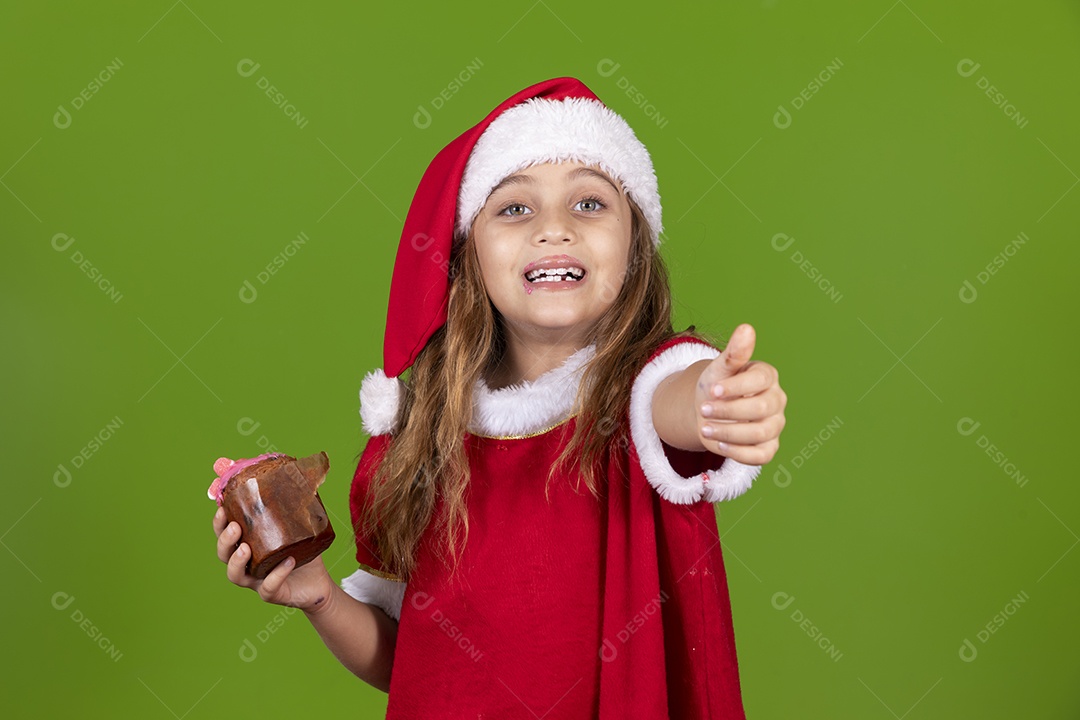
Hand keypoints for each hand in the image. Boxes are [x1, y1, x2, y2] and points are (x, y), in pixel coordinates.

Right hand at [213, 506, 334, 612]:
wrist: (319, 582)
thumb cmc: (303, 551)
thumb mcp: (298, 525)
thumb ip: (292, 503)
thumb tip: (296, 471)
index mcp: (247, 544)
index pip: (224, 532)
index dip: (219, 522)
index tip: (221, 507)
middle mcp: (246, 563)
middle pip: (223, 554)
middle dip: (224, 540)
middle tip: (235, 527)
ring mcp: (256, 581)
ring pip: (235, 576)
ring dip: (236, 561)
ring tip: (246, 548)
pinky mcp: (273, 594)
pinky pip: (268, 588)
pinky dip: (276, 575)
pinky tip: (287, 561)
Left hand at [694, 323, 786, 464]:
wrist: (708, 411)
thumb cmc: (716, 385)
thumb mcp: (719, 369)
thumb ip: (734, 352)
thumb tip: (746, 328)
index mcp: (767, 376)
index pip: (760, 381)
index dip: (736, 387)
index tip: (712, 390)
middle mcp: (776, 400)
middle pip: (761, 410)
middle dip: (729, 411)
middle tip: (703, 410)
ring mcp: (775, 425)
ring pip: (760, 434)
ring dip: (729, 432)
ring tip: (704, 428)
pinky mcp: (768, 447)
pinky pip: (761, 455)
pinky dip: (739, 453)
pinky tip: (719, 444)